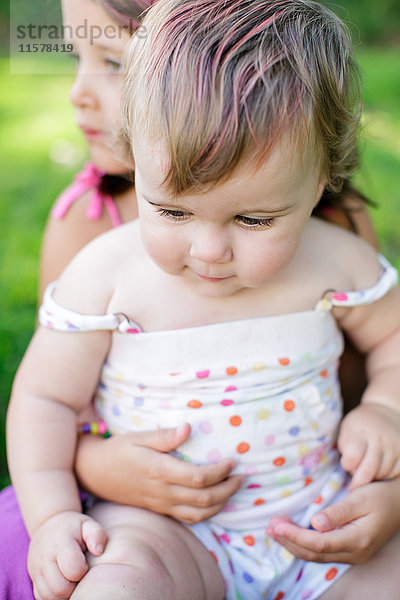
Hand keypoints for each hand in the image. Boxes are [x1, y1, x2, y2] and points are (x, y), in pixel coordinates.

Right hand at [28, 511, 106, 599]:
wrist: (49, 527)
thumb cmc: (73, 528)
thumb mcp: (87, 524)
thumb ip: (97, 534)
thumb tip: (99, 551)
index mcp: (60, 545)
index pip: (73, 570)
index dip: (83, 570)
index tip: (85, 563)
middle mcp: (44, 559)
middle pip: (60, 588)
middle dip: (74, 586)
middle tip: (79, 573)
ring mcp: (36, 571)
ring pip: (49, 596)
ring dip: (63, 593)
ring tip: (70, 578)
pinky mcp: (33, 580)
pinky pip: (42, 597)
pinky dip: (54, 595)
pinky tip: (62, 583)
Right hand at [75, 424, 242, 523]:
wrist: (94, 472)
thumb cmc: (118, 450)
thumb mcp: (138, 437)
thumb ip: (164, 436)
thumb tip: (188, 428)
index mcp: (160, 471)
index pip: (199, 478)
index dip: (220, 472)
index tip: (233, 461)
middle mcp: (163, 491)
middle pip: (204, 499)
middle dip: (227, 489)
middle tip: (242, 477)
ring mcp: (161, 504)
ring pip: (198, 514)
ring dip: (221, 504)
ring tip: (233, 489)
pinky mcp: (159, 509)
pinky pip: (187, 518)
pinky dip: (206, 514)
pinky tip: (215, 503)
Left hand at [267, 478, 399, 563]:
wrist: (399, 502)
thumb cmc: (381, 495)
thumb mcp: (360, 498)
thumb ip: (338, 512)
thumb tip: (315, 523)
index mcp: (357, 539)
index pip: (318, 543)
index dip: (295, 536)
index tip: (276, 524)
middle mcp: (354, 552)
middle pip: (314, 553)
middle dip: (289, 541)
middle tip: (269, 527)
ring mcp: (352, 554)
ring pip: (317, 556)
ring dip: (294, 544)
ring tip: (274, 531)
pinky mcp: (350, 550)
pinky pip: (323, 552)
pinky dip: (304, 545)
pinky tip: (292, 535)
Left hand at [338, 403, 399, 488]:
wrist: (386, 413)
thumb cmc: (361, 425)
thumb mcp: (348, 429)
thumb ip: (346, 448)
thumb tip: (350, 469)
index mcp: (362, 431)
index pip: (352, 456)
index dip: (347, 464)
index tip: (346, 464)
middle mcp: (381, 439)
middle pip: (368, 471)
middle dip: (358, 481)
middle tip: (354, 481)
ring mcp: (395, 447)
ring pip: (382, 475)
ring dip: (372, 478)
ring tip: (366, 469)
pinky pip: (394, 474)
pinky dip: (385, 476)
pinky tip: (379, 468)